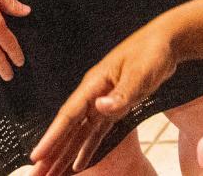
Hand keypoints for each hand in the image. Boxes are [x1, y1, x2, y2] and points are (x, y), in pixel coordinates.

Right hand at [29, 17, 177, 174]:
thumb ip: (121, 93)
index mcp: (94, 84)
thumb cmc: (152, 52)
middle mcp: (94, 94)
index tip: (37, 156)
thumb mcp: (140, 72)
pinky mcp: (115, 106)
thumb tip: (100, 107)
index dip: (52, 137)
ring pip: (79, 134)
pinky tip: (77, 164)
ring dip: (65, 154)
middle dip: (52, 153)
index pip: (69, 115)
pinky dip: (86, 149)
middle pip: (68, 128)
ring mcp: (102, 101)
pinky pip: (95, 133)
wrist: (166, 41)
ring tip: (50, 175)